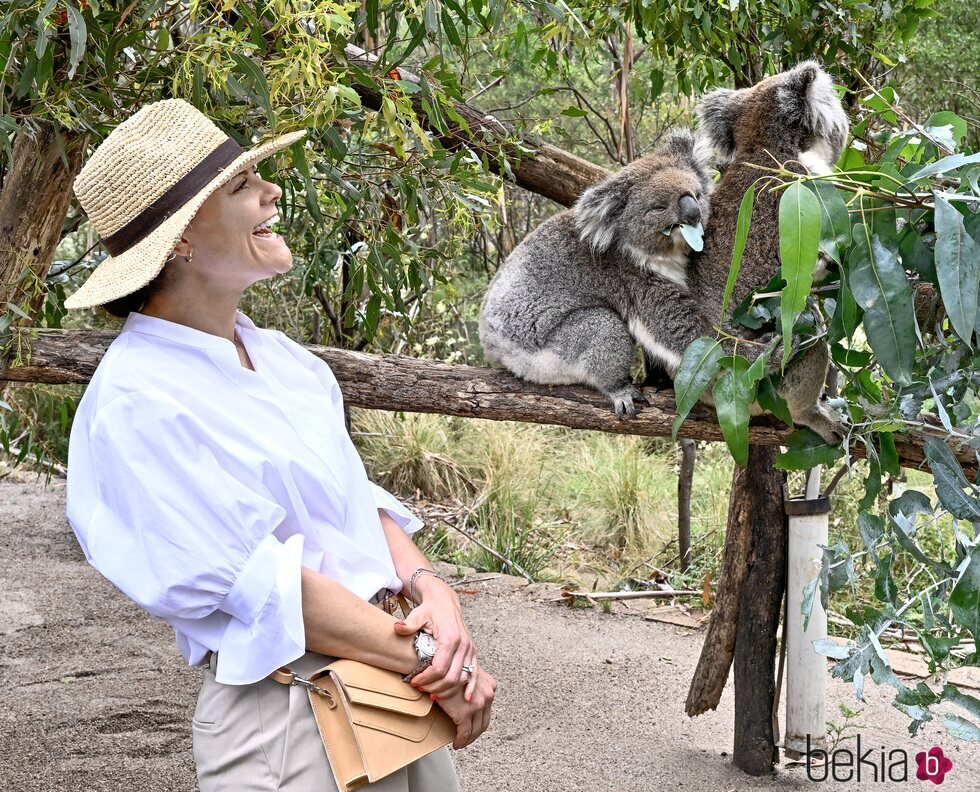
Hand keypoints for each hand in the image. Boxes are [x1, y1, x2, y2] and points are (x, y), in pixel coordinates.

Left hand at [393, 577, 478, 696]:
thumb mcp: (417, 614)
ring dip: (447, 690)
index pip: (439, 668)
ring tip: (432, 693)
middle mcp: (463, 645)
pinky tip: (466, 699)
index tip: (414, 682)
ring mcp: (470, 649)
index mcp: (450, 638)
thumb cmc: (430, 608)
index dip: (426, 679)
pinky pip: (474, 673)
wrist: (445, 600)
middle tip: (420, 689)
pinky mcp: (472, 652)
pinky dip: (470, 687)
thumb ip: (408, 624)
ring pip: (462, 678)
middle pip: (451, 677)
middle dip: (435, 687)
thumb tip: (398, 628)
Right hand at [432, 668, 496, 748]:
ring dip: (469, 739)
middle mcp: (488, 695)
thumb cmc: (450, 667)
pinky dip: (461, 740)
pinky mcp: (465, 713)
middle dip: (475, 733)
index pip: (487, 710)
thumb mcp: (466, 673)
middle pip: (484, 722)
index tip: (472, 729)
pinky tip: (456, 743)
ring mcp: (478, 705)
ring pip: (476, 729)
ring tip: (461, 743)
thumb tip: (466, 696)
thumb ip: (471, 684)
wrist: (441, 666)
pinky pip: (464, 732)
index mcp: (490, 686)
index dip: (480, 721)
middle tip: (466, 739)